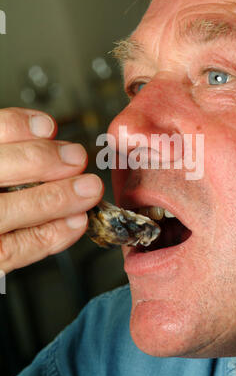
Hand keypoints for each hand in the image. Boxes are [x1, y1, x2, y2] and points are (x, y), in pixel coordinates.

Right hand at [0, 108, 103, 273]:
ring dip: (55, 198)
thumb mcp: (0, 166)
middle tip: (76, 158)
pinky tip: (76, 222)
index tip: (48, 127)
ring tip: (88, 190)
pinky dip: (50, 235)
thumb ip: (11, 151)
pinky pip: (15, 249)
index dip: (17, 127)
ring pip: (7, 210)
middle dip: (40, 159)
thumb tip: (45, 131)